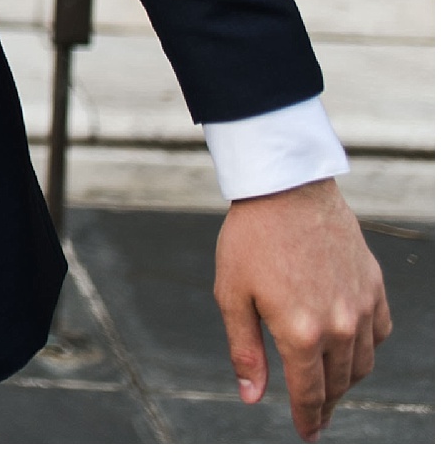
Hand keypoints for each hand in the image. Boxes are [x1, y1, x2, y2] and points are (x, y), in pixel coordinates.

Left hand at [215, 189, 390, 430]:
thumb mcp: (232, 294)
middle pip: (338, 384)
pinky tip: (351, 344)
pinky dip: (368, 345)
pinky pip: (379, 330)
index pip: (309, 395)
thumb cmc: (251, 236)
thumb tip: (252, 398)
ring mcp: (360, 303)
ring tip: (330, 382)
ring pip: (362, 363)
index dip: (307, 419)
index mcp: (301, 333)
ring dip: (347, 380)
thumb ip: (245, 352)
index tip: (306, 433)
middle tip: (315, 413)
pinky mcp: (373, 282)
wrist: (285, 182)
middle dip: (326, 404)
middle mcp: (338, 324)